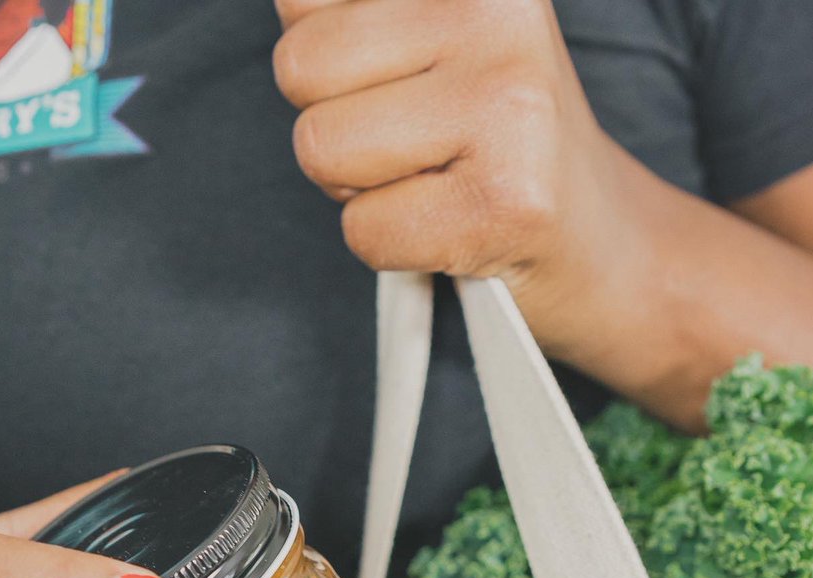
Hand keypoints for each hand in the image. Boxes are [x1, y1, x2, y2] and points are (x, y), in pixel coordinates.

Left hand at [273, 0, 654, 382]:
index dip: (324, 54)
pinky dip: (387, 246)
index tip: (391, 78)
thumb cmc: (495, 141)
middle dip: (333, 122)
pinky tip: (448, 227)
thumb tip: (288, 11)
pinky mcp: (505, 202)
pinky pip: (362, 231)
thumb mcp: (428, 38)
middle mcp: (494, 12)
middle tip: (409, 143)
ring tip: (429, 181)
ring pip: (320, 147)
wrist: (597, 239)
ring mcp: (506, 106)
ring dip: (356, 186)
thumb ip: (348, 11)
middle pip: (299, 66)